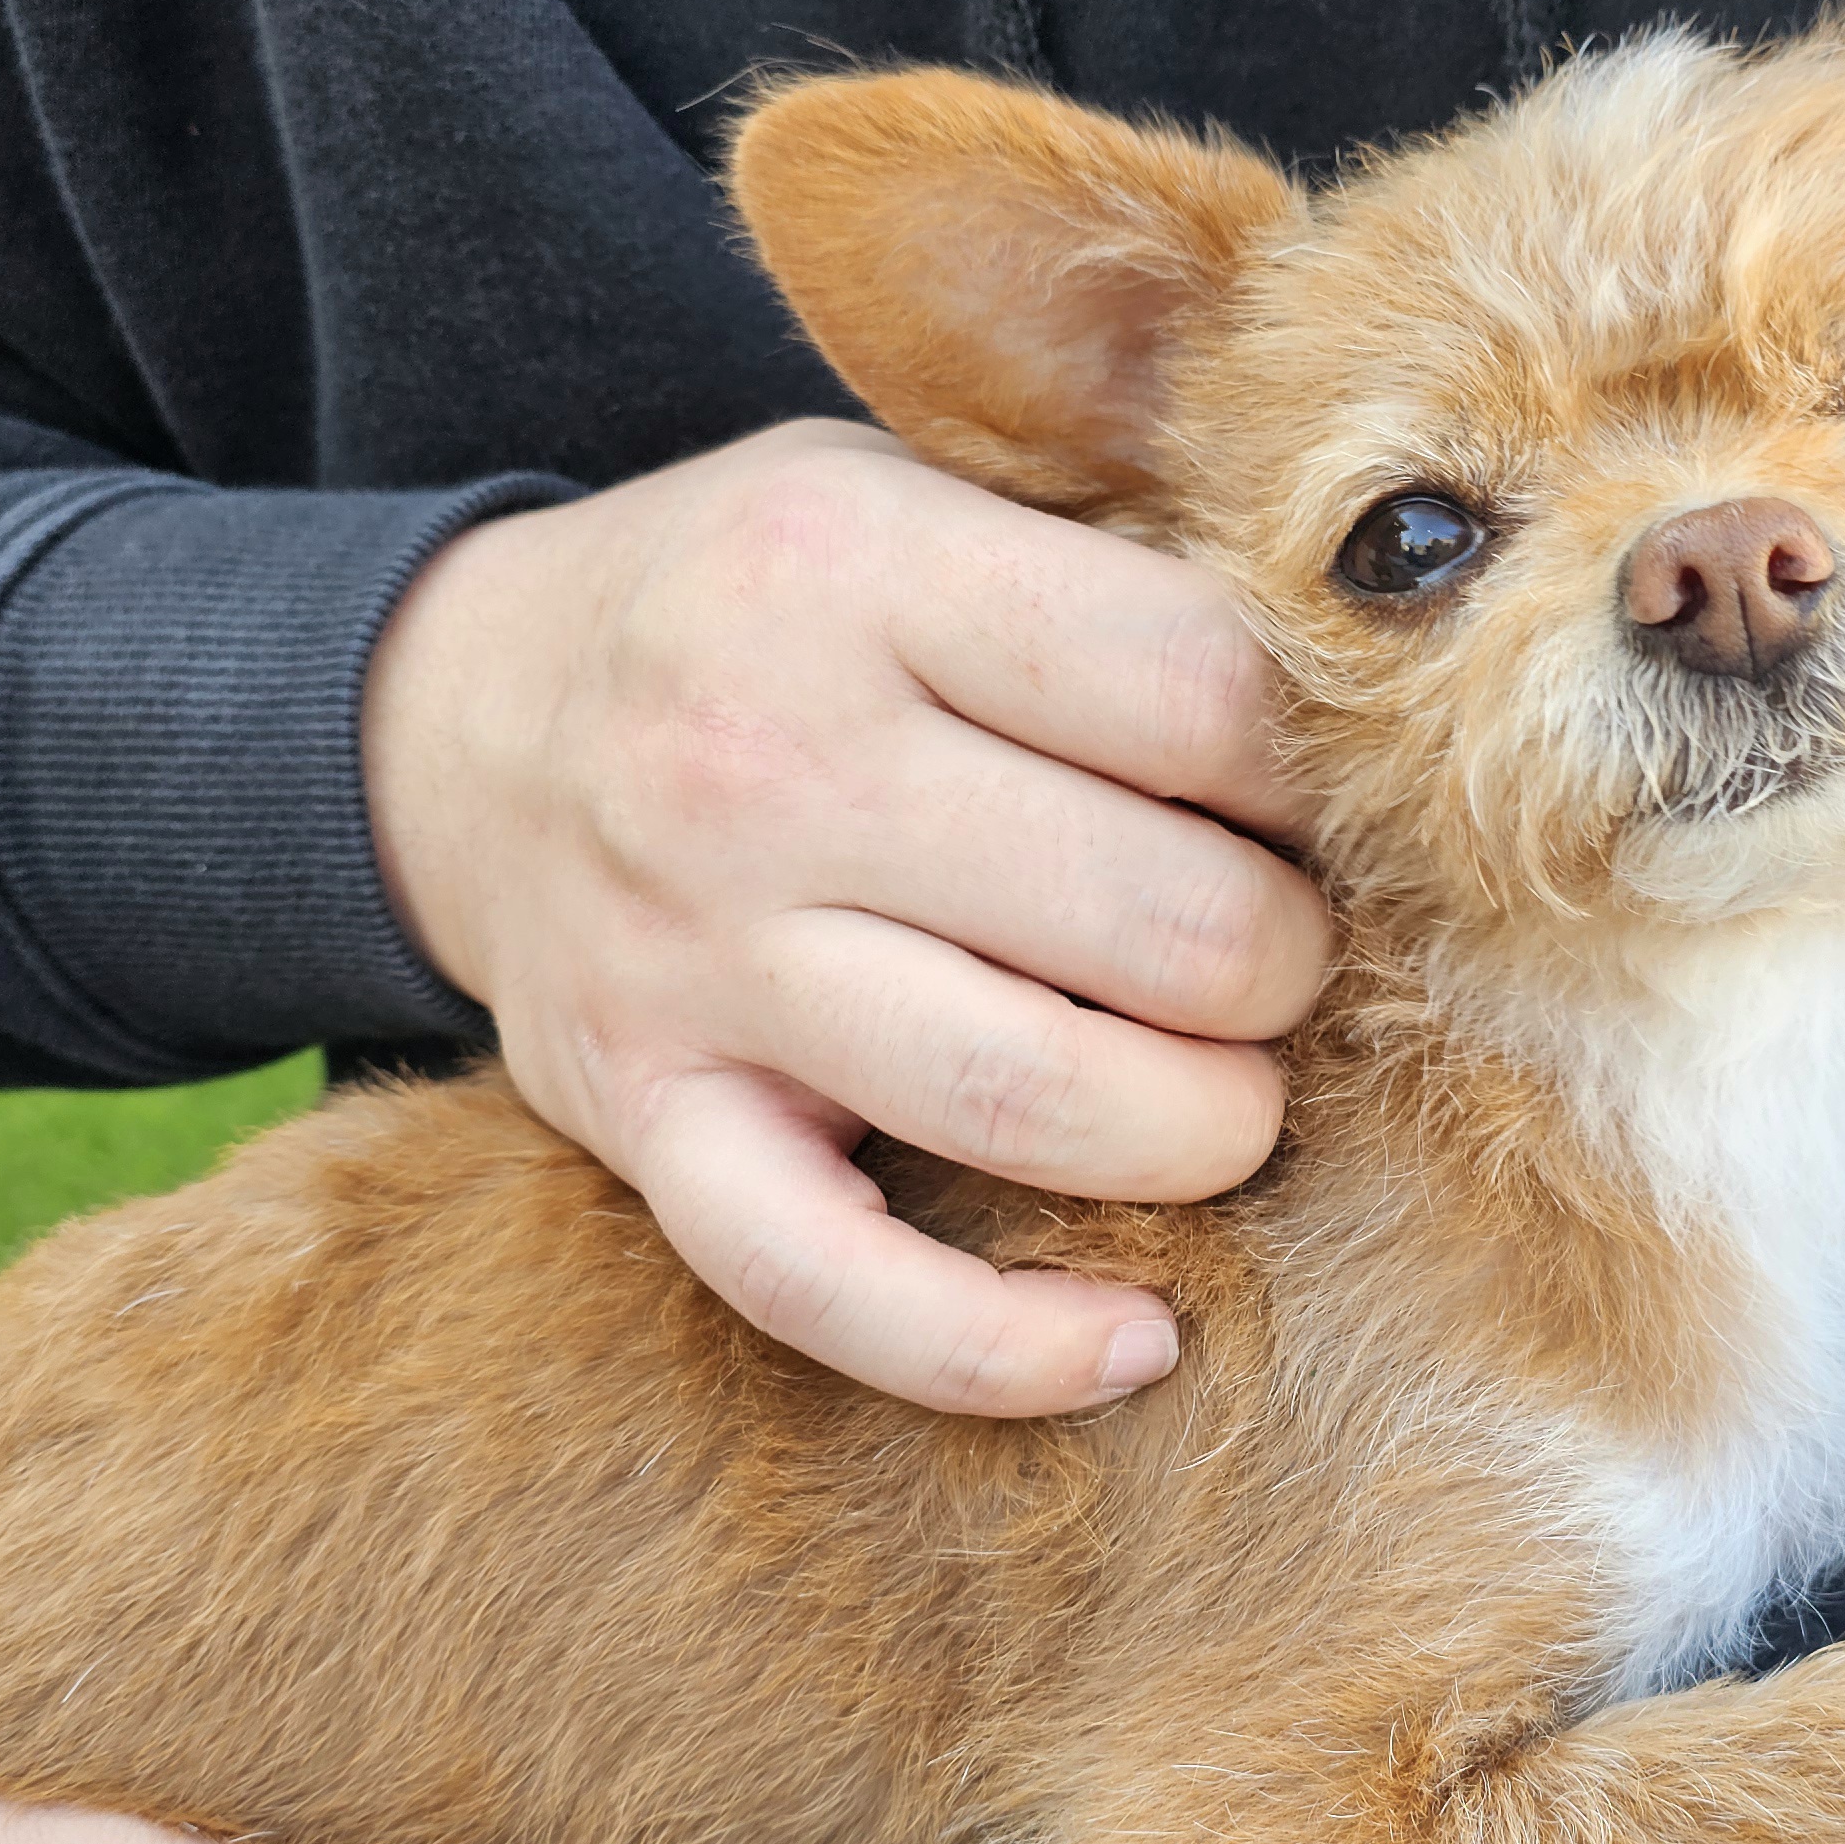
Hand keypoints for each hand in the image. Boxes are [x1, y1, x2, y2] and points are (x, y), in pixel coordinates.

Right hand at [361, 420, 1330, 1416]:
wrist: (458, 714)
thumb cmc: (762, 609)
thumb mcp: (909, 495)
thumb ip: (1109, 578)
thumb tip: (1386, 706)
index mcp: (856, 571)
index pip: (1199, 694)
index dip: (1316, 773)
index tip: (1318, 804)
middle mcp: (762, 762)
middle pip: (1154, 918)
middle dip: (1281, 963)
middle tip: (1275, 956)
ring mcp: (691, 959)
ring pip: (1031, 1098)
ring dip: (1200, 1128)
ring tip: (1225, 1098)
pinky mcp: (637, 1119)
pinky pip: (830, 1287)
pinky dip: (1002, 1348)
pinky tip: (1135, 1340)